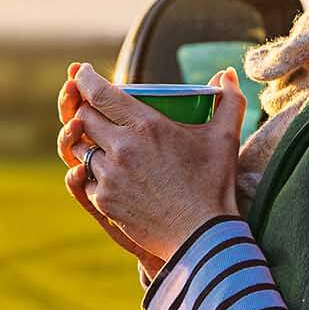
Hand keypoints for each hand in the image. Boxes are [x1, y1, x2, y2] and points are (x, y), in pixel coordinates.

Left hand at [56, 63, 245, 265]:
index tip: (80, 72)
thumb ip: (228, 100)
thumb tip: (226, 74)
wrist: (202, 237)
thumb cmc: (213, 185)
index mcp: (146, 126)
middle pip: (83, 118)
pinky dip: (92, 172)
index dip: (84, 79)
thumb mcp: (225, 138)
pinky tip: (107, 171)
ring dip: (88, 142)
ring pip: (81, 149)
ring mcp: (109, 176)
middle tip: (94, 109)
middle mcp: (121, 148)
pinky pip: (85, 179)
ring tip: (102, 141)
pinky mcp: (104, 201)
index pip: (99, 93)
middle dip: (85, 110)